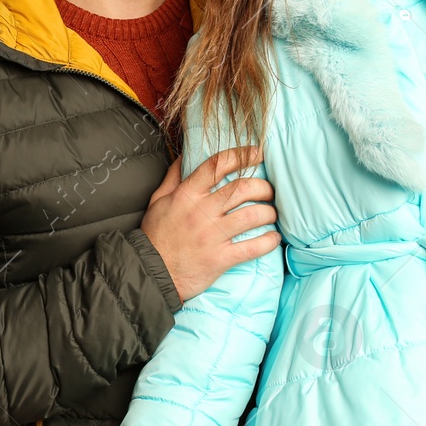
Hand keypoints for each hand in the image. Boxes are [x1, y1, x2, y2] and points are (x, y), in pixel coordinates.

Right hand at [141, 145, 277, 302]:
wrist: (151, 272)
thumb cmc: (155, 235)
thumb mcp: (158, 200)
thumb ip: (174, 177)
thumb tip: (186, 156)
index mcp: (188, 195)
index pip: (218, 165)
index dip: (242, 155)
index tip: (257, 153)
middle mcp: (202, 212)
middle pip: (243, 188)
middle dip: (263, 186)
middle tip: (269, 190)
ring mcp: (212, 236)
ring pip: (252, 216)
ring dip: (269, 212)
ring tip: (272, 213)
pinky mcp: (220, 258)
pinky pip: (252, 248)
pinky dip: (268, 241)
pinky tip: (274, 238)